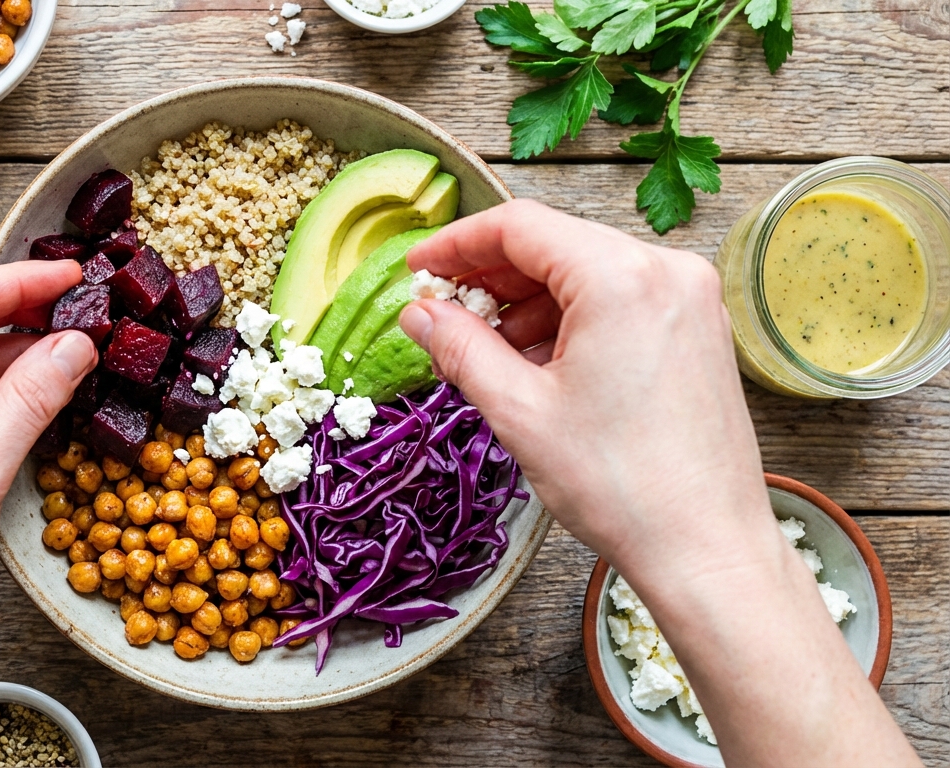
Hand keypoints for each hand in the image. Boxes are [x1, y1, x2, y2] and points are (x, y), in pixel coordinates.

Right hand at [400, 198, 762, 581]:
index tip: (418, 269)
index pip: (520, 226)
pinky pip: (620, 300)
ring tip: (484, 350)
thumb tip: (420, 313)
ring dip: (527, 302)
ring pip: (586, 273)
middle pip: (555, 244)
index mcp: (621, 278)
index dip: (457, 243)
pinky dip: (570, 320)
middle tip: (441, 313)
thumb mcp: (519, 412)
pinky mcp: (698, 330)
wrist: (706, 547)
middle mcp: (666, 271)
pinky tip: (536, 362)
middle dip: (490, 277)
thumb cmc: (622, 487)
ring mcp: (690, 299)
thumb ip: (461, 348)